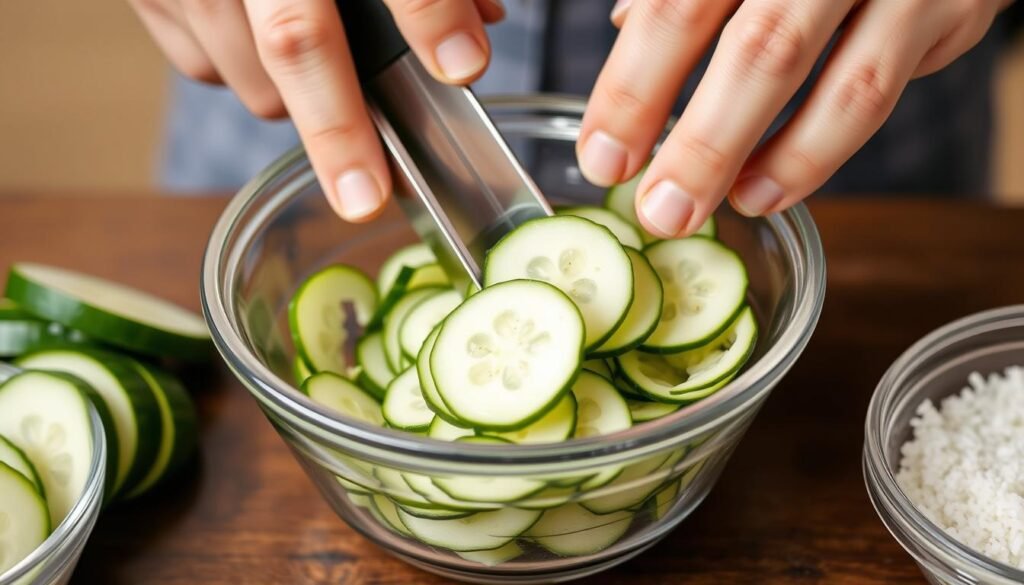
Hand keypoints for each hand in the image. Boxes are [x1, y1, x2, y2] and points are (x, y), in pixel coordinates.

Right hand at [128, 0, 503, 220]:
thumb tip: (478, 22)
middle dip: (337, 127)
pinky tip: (253, 41)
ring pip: (251, 78)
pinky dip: (241, 73)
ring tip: (314, 65)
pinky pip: (205, 68)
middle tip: (366, 194)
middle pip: (296, 42)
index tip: (461, 65)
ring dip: (292, 97)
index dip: (428, 15)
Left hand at [580, 0, 1009, 237]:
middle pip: (760, 50)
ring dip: (772, 161)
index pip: (676, 8)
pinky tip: (768, 189)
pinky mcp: (947, 9)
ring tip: (715, 210)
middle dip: (701, 143)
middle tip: (658, 210)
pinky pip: (879, 92)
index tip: (604, 156)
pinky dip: (819, 151)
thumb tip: (624, 26)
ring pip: (838, 83)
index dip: (635, 86)